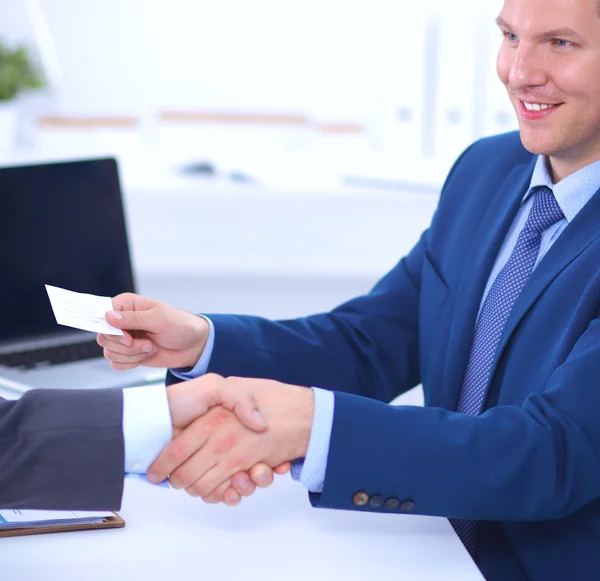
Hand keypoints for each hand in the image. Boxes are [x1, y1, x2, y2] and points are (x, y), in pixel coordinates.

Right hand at [97, 293, 209, 369]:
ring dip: (132, 355)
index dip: (111, 329)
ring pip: (109, 352)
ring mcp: (124, 338)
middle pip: (103, 337)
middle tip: (147, 343)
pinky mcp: (127, 354)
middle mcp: (121, 321)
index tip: (127, 337)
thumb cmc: (180, 326)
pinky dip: (131, 363)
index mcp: (126, 305)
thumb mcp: (159, 319)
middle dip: (126, 346)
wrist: (193, 346)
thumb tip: (109, 316)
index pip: (102, 314)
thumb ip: (133, 319)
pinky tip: (147, 355)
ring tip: (150, 347)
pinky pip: (116, 363)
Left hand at [149, 377, 313, 499]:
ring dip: (204, 490)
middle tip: (179, 480)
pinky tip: (230, 486)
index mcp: (211, 420)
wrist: (305, 414)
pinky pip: (230, 492)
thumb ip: (225, 395)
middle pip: (187, 477)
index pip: (176, 451)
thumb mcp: (235, 384)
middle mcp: (220, 441)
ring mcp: (235, 457)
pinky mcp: (249, 469)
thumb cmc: (269, 395)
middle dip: (181, 483)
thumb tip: (206, 417)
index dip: (163, 466)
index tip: (156, 474)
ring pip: (207, 488)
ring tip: (202, 481)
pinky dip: (228, 494)